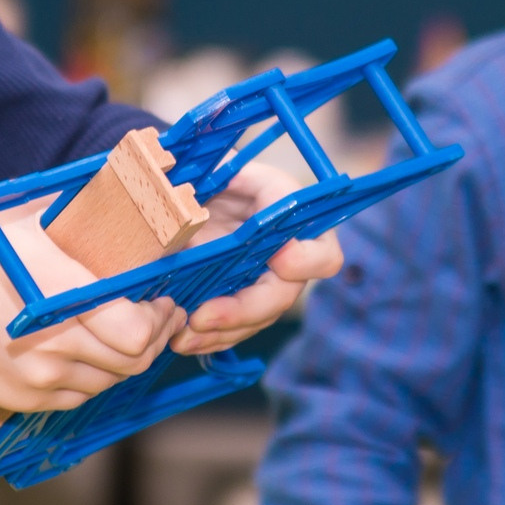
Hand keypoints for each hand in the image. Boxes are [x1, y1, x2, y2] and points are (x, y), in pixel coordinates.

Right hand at [0, 198, 181, 413]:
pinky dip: (95, 377)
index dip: (159, 319)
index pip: (138, 330)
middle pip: (135, 360)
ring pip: (112, 380)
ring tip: (124, 331)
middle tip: (158, 316)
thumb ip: (78, 211)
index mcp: (60, 295)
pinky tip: (89, 351)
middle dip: (154, 338)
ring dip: (126, 359)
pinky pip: (82, 395)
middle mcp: (57, 344)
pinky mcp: (29, 399)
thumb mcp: (22, 223)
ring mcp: (43, 377)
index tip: (162, 300)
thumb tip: (125, 183)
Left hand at [171, 160, 342, 355]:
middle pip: (282, 297)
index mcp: (293, 218)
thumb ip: (225, 172)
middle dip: (243, 311)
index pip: (323, 253)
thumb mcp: (221, 164)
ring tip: (182, 337)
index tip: (278, 258)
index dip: (305, 261)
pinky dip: (207, 338)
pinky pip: (232, 329)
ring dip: (219, 332)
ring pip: (254, 321)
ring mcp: (264, 283)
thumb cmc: (215, 171)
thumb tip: (203, 191)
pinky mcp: (239, 300)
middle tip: (203, 316)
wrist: (194, 191)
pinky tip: (182, 339)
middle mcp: (287, 258)